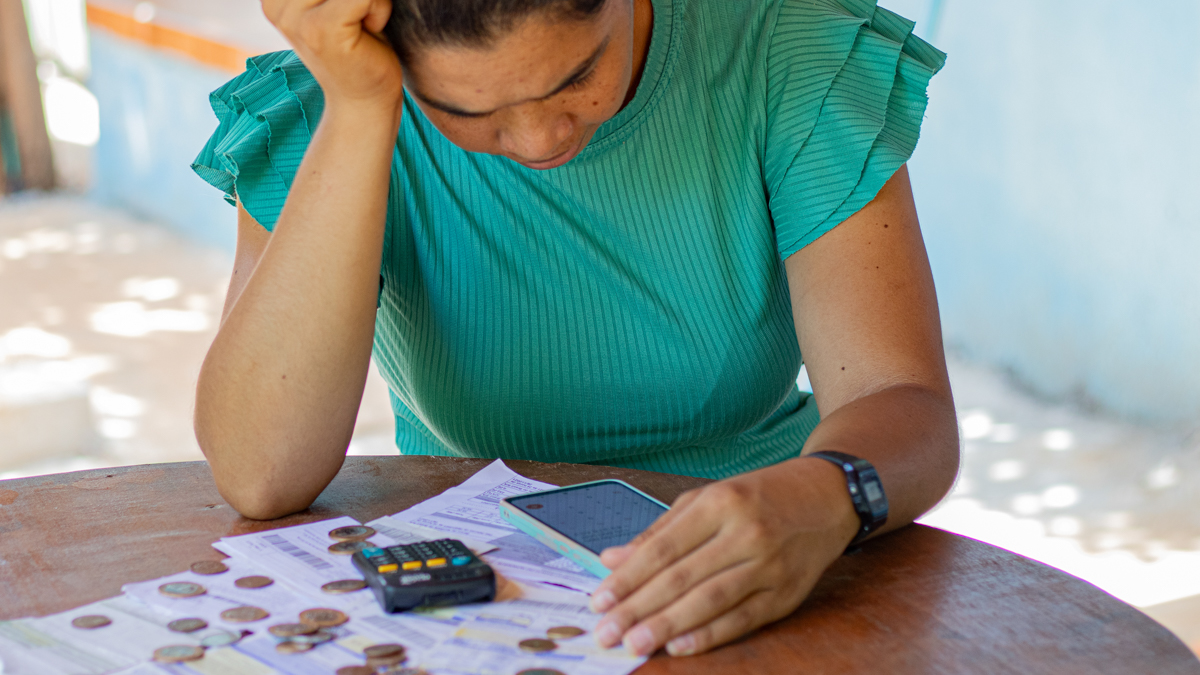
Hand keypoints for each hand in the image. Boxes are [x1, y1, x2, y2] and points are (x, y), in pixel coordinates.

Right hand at [262, 0, 403, 111]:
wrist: (364, 101)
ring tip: (363, 24)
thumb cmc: (359, 46)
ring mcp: (295, 17)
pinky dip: (378, 9)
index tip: (345, 11)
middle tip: (358, 17)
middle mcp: (275, 2)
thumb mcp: (340, 4)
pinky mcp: (321, 29)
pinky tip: (368, 31)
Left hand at [589, 457, 860, 656]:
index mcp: (720, 503)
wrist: (828, 496)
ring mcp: (769, 565)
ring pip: (710, 600)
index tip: (599, 600)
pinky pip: (742, 619)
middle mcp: (745, 532)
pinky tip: (680, 645)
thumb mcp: (707, 498)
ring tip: (635, 643)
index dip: (629, 577)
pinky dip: (709, 635)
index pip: (664, 547)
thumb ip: (659, 530)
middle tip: (607, 632)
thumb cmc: (759, 496)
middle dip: (639, 608)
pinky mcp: (786, 593)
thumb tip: (611, 559)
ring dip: (668, 625)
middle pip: (682, 577)